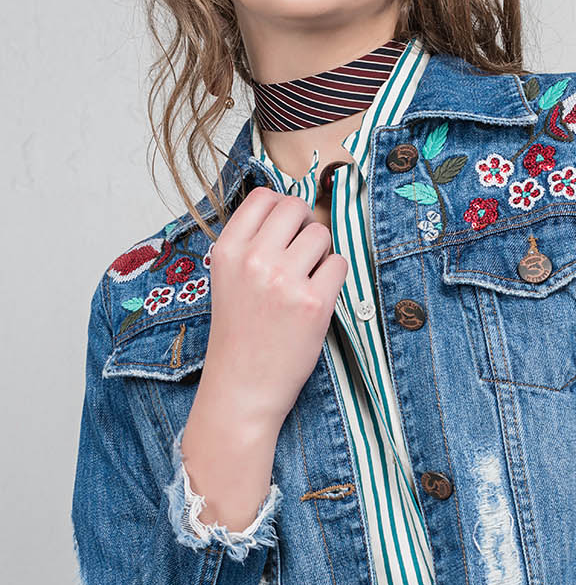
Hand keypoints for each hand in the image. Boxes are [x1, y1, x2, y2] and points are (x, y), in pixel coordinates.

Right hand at [201, 186, 346, 429]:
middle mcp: (254, 259)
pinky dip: (335, 278)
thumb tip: (290, 208)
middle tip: (302, 254)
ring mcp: (285, 280)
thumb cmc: (239, 334)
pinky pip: (340, 265)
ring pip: (322, 235)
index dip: (282, 208)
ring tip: (306, 281)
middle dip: (305, 225)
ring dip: (321, 254)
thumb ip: (251, 242)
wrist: (242, 387)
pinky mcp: (314, 303)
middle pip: (296, 207)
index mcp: (227, 250)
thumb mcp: (228, 278)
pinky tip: (317, 298)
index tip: (287, 228)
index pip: (264, 197)